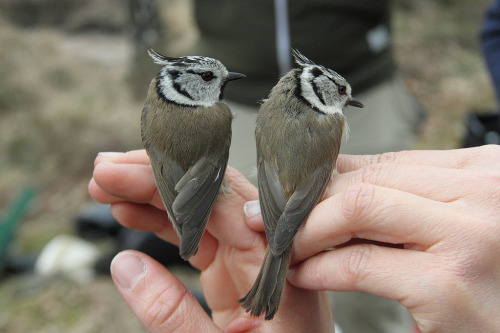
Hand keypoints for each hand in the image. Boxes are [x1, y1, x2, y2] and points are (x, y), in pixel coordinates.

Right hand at [88, 150, 332, 332]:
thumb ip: (173, 313)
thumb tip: (125, 265)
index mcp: (274, 263)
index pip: (220, 203)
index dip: (166, 183)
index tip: (121, 172)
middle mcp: (265, 249)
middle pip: (209, 197)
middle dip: (156, 179)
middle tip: (106, 170)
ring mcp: (248, 256)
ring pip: (198, 211)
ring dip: (153, 196)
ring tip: (109, 187)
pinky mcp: (233, 267)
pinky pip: (196, 236)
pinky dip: (163, 224)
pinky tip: (132, 212)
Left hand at [280, 145, 499, 331]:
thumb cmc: (484, 280)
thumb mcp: (452, 222)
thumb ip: (399, 194)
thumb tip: (331, 173)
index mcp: (485, 173)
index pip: (387, 161)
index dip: (329, 178)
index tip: (293, 193)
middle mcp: (485, 194)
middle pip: (368, 181)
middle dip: (310, 203)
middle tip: (277, 220)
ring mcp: (469, 237)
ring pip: (357, 210)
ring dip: (308, 232)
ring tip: (287, 248)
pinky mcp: (448, 287)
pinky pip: (359, 263)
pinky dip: (319, 267)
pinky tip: (305, 274)